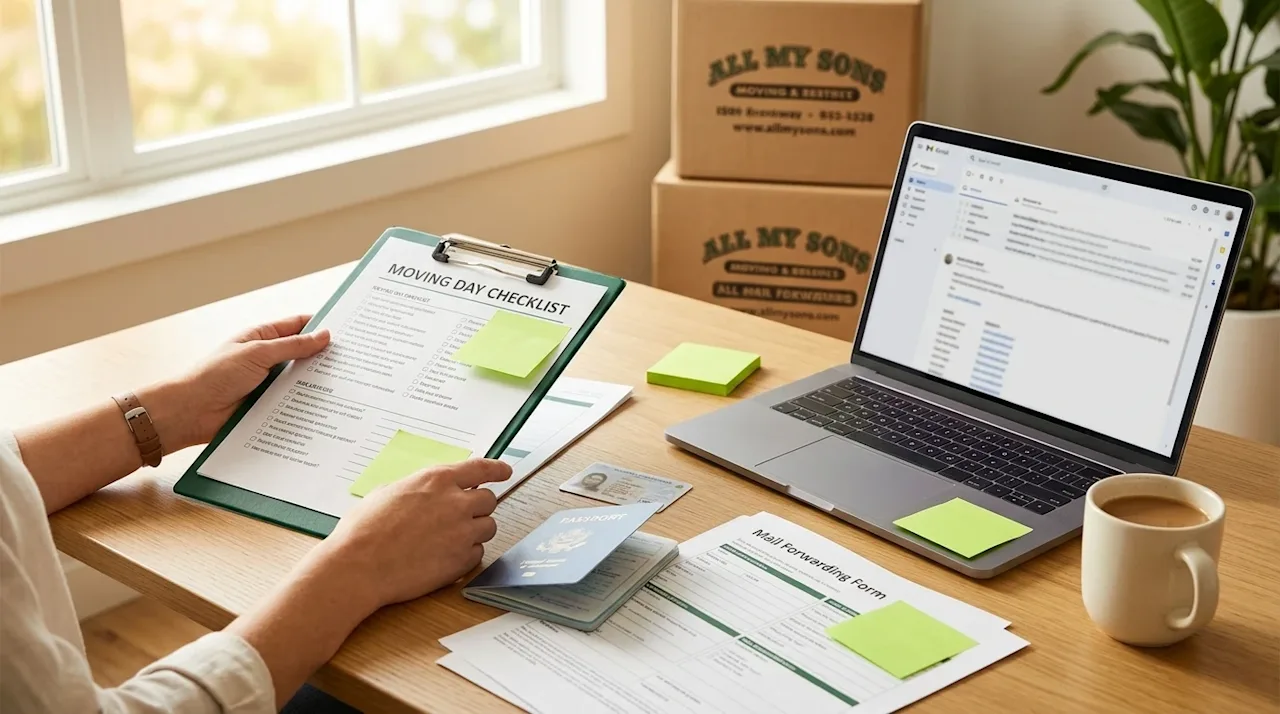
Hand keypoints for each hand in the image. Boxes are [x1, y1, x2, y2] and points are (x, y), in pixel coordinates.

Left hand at [139, 315, 330, 451]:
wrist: (190, 412)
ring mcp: (268, 383)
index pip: (297, 326)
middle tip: (354, 360)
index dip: (321, 326)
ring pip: (301, 380)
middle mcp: (267, 359)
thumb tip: (323, 335)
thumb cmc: (214, 375)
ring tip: (348, 384)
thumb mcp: (257, 353)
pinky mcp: (269, 406)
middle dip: (325, 356)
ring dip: (317, 382)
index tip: (348, 330)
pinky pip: (293, 403)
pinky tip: (327, 406)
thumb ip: (292, 346)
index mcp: (261, 337)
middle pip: (303, 354)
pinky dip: (307, 404)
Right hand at [311, 459, 511, 611]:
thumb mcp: (384, 494)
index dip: (497, 469)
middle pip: (488, 500)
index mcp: (436, 480)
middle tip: (459, 518)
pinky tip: (443, 558)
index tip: (505, 471)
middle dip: (477, 508)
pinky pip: (478, 553)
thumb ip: (411, 489)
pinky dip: (466, 555)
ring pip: (488, 527)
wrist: (359, 567)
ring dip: (474, 532)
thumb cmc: (363, 531)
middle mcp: (455, 502)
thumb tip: (416, 493)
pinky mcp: (462, 560)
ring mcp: (462, 532)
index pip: (481, 467)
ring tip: (447, 540)